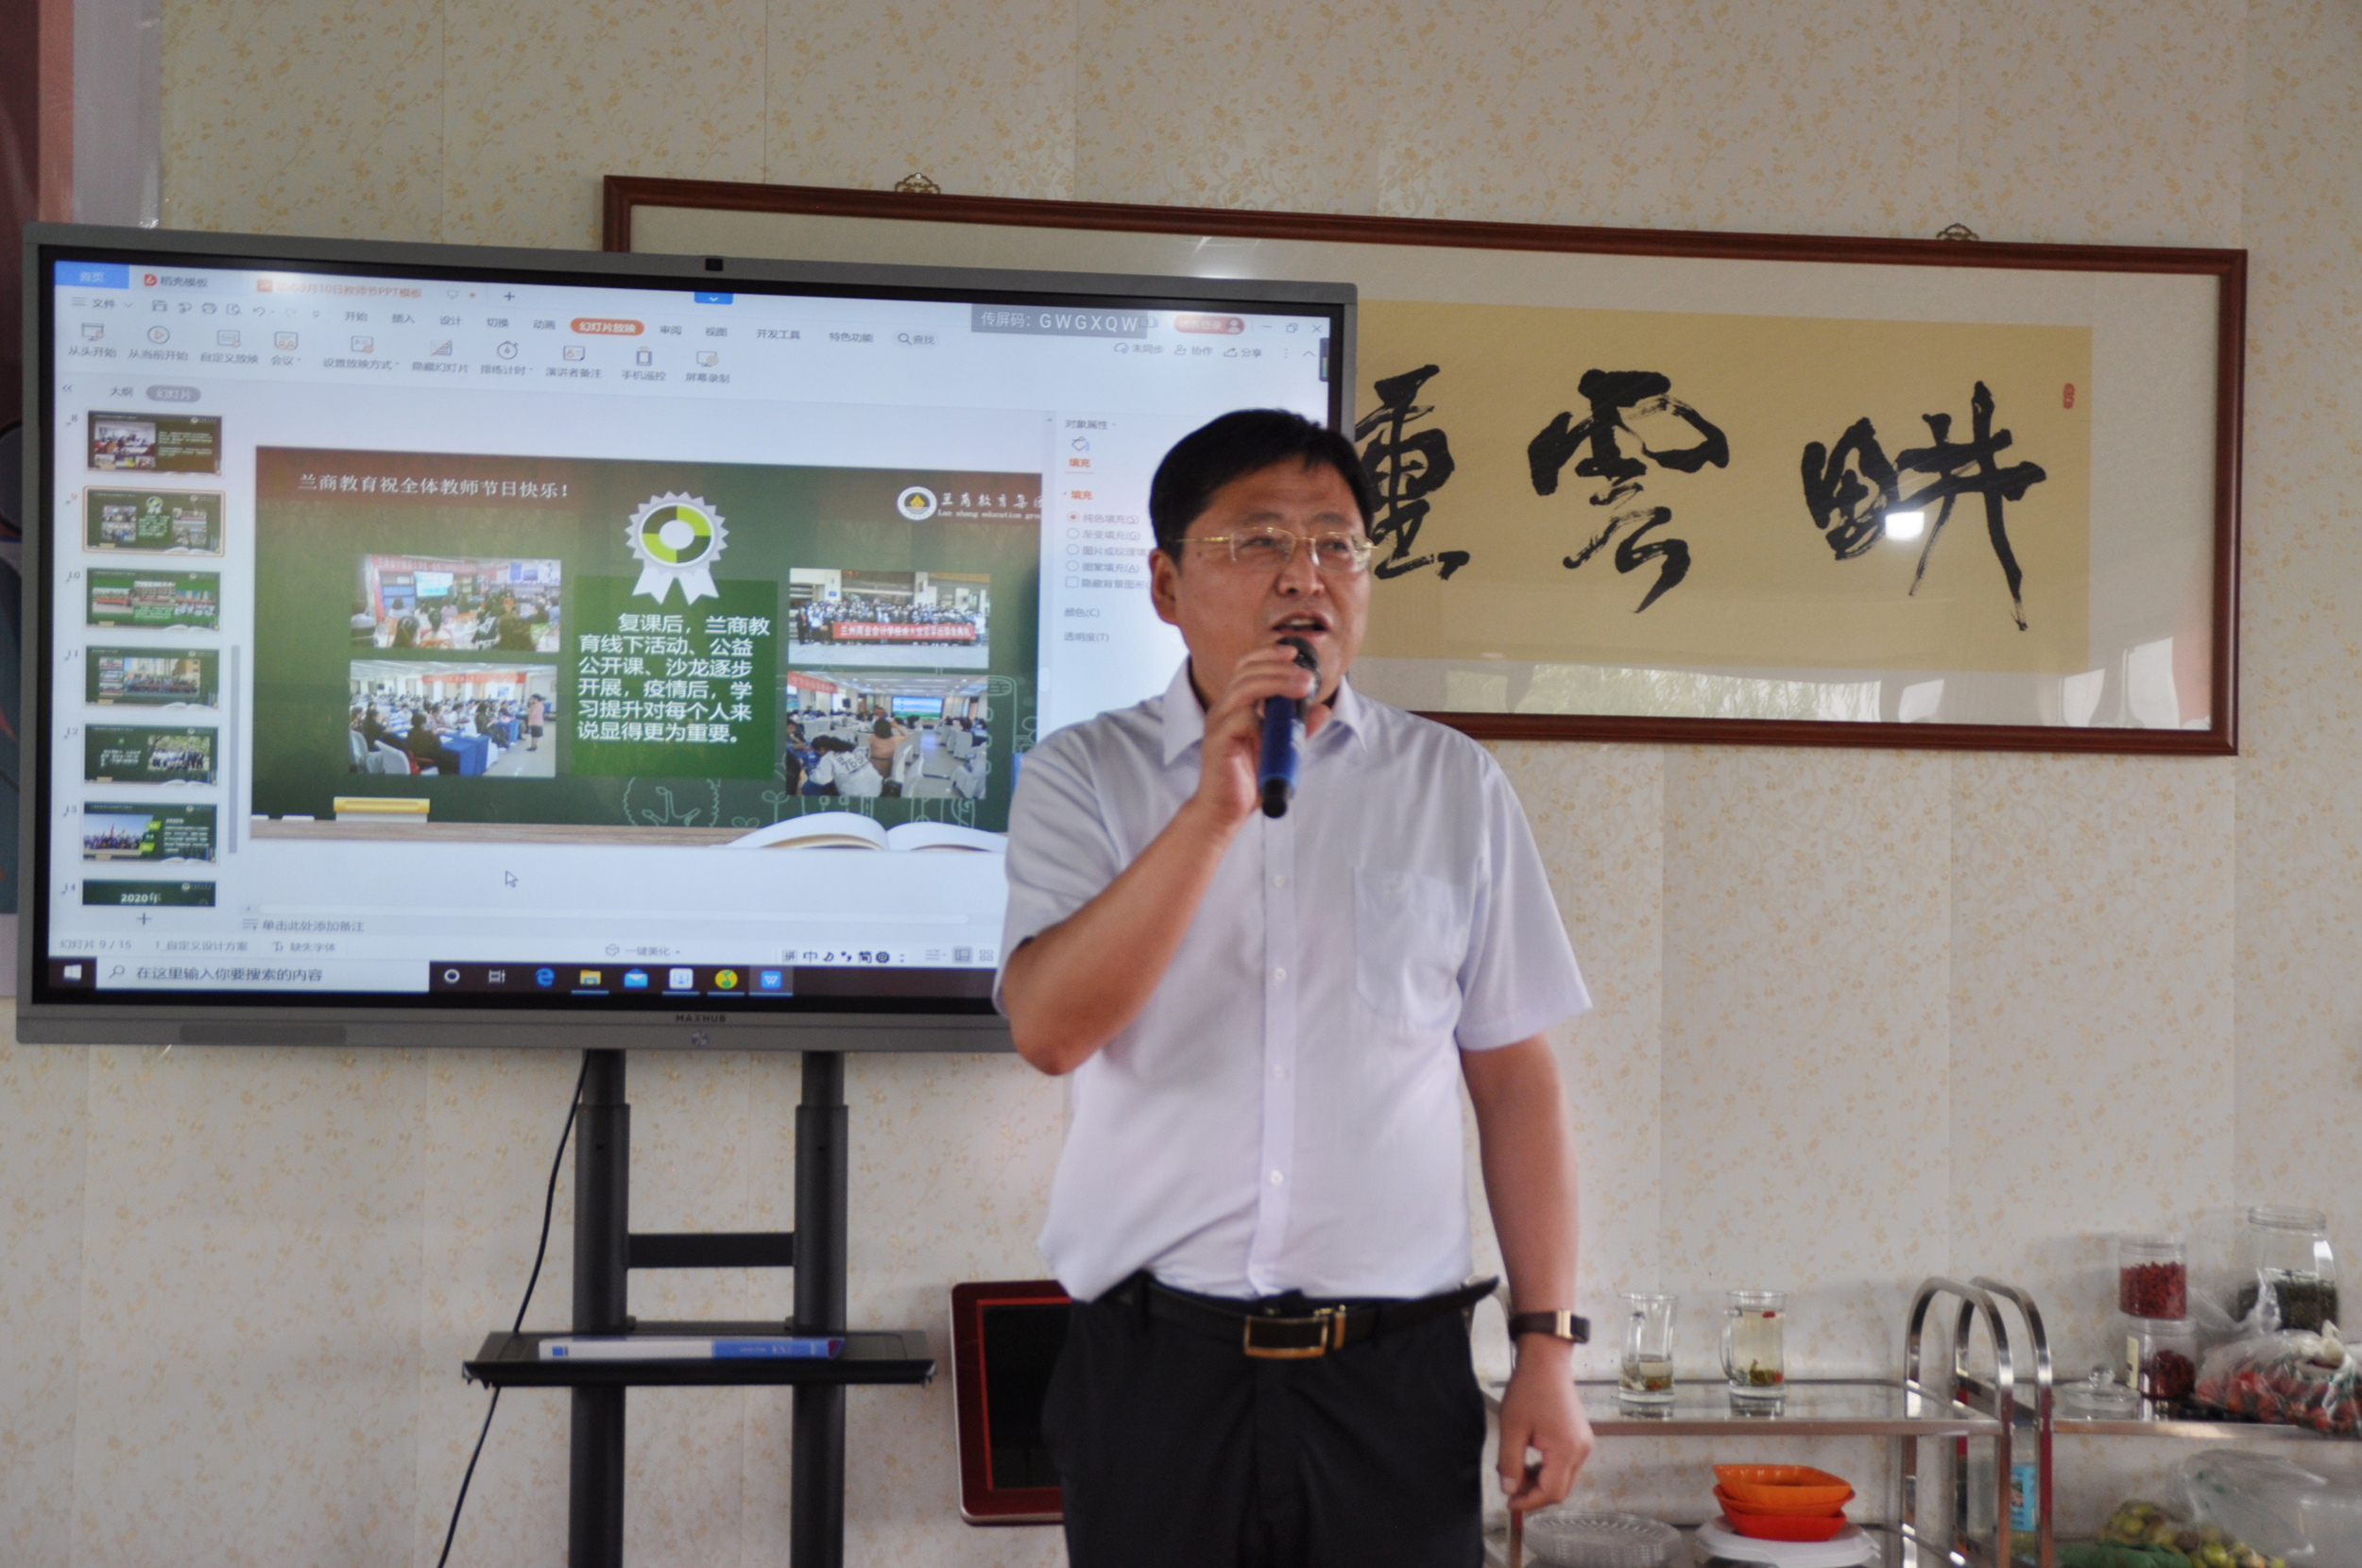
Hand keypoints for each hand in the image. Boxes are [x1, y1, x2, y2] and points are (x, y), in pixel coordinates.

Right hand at [1191, 644, 1324, 826]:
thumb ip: (1299, 728)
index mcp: (1236, 705)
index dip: (1269, 654)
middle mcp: (1224, 708)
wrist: (1225, 810)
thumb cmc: (1248, 779)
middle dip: (1280, 666)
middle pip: (1247, 670)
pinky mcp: (1218, 739)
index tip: (1294, 651)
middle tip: (1307, 676)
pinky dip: (1262, 717)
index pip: (1248, 667)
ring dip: (1277, 682)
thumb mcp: (1282, 748)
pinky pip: (1241, 718)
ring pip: (1245, 687)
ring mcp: (1219, 722)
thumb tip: (1322, 709)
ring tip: (1302, 686)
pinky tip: (1278, 727)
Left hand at [1497, 1338, 1593, 1512]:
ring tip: (1517, 1472)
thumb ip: (1509, 1462)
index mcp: (1566, 1449)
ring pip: (1564, 1478)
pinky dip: (1549, 1469)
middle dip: (1535, 1494)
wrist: (1546, 1361)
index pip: (1551, 1492)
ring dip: (1541, 1481)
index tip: (1510, 1504)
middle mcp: (1581, 1451)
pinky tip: (1531, 1461)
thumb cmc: (1529, 1389)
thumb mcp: (1512, 1428)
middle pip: (1561, 1490)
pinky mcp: (1580, 1438)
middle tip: (1511, 1490)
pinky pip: (1566, 1464)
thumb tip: (1509, 1489)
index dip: (1529, 1502)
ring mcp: (1584, 1444)